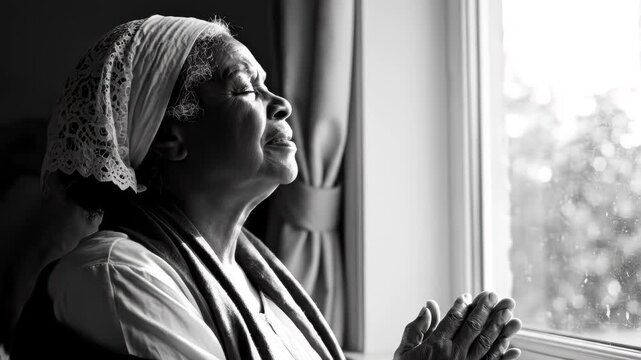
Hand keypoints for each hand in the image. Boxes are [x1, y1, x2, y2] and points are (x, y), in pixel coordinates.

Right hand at [393, 292, 521, 359]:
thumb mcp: (404, 352)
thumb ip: (415, 329)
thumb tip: (428, 308)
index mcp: (436, 346)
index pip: (454, 318)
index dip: (463, 305)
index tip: (469, 295)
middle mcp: (455, 355)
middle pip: (474, 326)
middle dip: (486, 309)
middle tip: (495, 295)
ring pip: (488, 343)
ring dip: (500, 326)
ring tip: (509, 311)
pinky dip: (505, 357)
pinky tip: (515, 347)